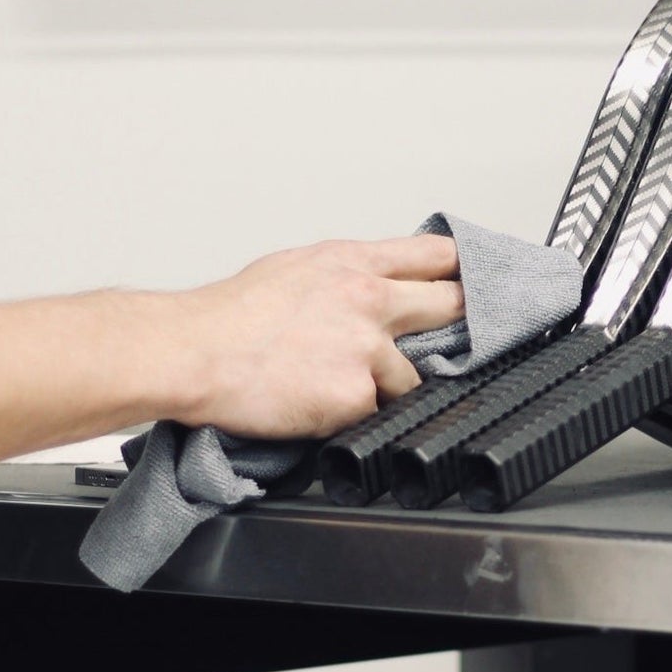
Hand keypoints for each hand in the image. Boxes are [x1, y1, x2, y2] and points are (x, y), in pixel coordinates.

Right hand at [173, 235, 464, 438]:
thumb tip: (370, 285)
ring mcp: (368, 349)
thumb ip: (343, 276)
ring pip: (412, 376)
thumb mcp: (296, 268)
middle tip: (462, 335)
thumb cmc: (231, 314)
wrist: (196, 351)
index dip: (462, 268)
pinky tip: (324, 407)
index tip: (475, 279)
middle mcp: (371, 299)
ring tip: (343, 386)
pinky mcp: (356, 396)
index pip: (436, 255)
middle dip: (459, 322)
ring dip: (391, 386)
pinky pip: (375, 412)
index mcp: (355, 263)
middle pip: (450, 306)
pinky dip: (357, 416)